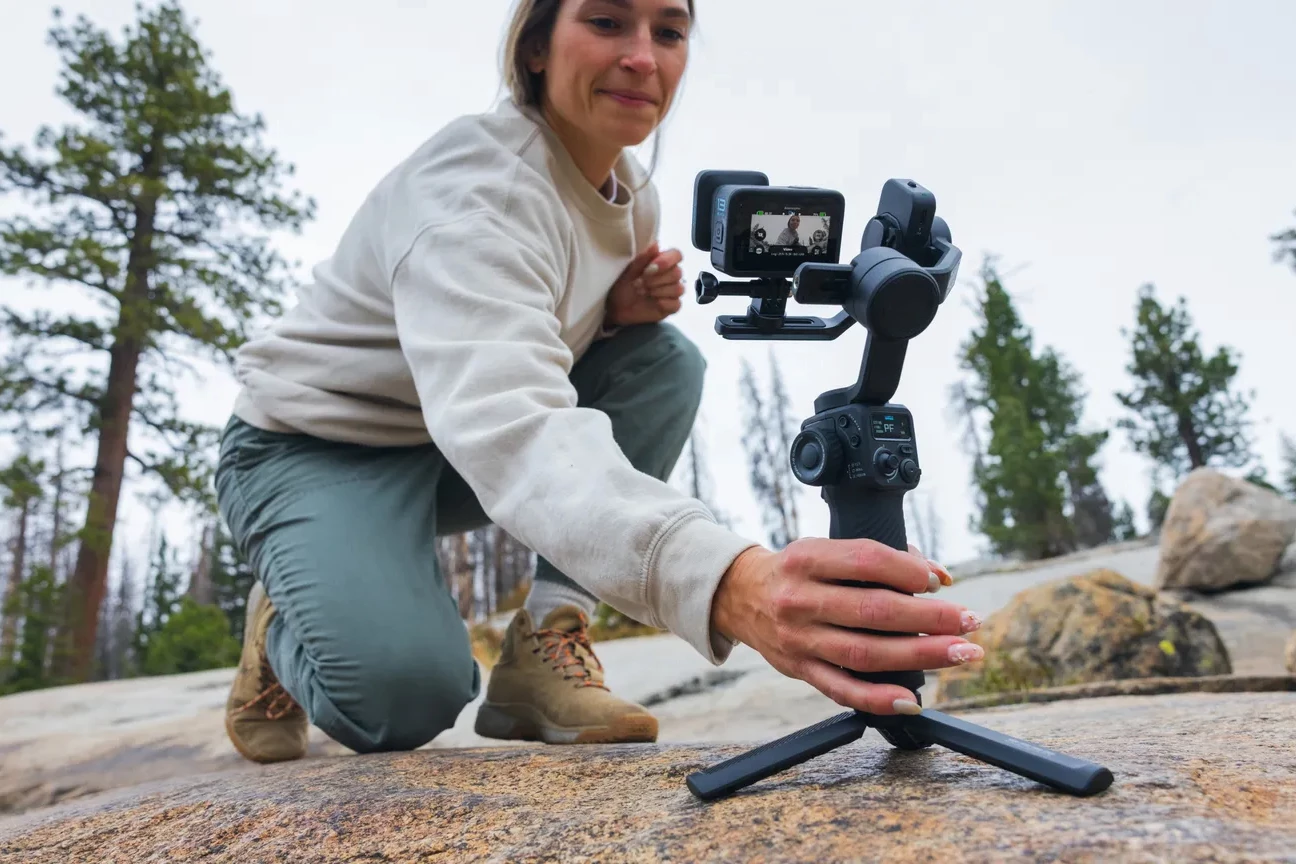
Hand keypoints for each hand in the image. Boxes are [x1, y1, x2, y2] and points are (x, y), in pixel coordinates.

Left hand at [604, 242, 686, 327]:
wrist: (616, 306)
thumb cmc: (623, 285)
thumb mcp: (629, 270)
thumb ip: (643, 258)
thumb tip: (656, 245)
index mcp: (662, 261)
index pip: (676, 255)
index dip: (666, 261)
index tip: (649, 268)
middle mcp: (671, 275)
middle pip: (677, 273)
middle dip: (656, 279)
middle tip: (638, 283)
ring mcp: (673, 291)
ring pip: (678, 288)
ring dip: (658, 290)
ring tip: (641, 292)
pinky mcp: (672, 306)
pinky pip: (676, 304)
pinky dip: (664, 303)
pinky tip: (652, 301)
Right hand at [711, 537, 979, 715]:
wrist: (739, 596)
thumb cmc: (795, 571)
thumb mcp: (823, 549)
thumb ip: (874, 559)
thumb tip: (935, 577)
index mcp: (807, 559)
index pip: (867, 560)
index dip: (909, 570)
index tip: (941, 581)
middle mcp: (800, 600)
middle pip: (874, 611)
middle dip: (930, 618)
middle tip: (969, 621)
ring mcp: (799, 639)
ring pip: (866, 653)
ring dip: (920, 656)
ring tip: (960, 653)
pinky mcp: (800, 670)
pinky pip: (842, 690)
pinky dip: (878, 699)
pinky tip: (911, 699)